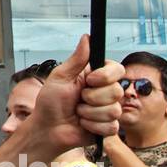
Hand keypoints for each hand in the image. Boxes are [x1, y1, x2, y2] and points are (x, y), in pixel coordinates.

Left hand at [26, 34, 123, 155]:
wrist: (48, 128)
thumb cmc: (50, 102)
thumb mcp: (60, 77)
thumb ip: (77, 59)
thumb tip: (87, 37)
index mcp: (96, 76)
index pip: (118, 69)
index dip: (106, 76)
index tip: (90, 80)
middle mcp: (105, 92)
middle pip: (117, 91)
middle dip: (92, 98)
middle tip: (78, 100)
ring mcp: (108, 110)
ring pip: (114, 110)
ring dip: (89, 113)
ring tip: (78, 112)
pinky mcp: (108, 127)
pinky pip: (111, 126)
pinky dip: (92, 126)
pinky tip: (83, 124)